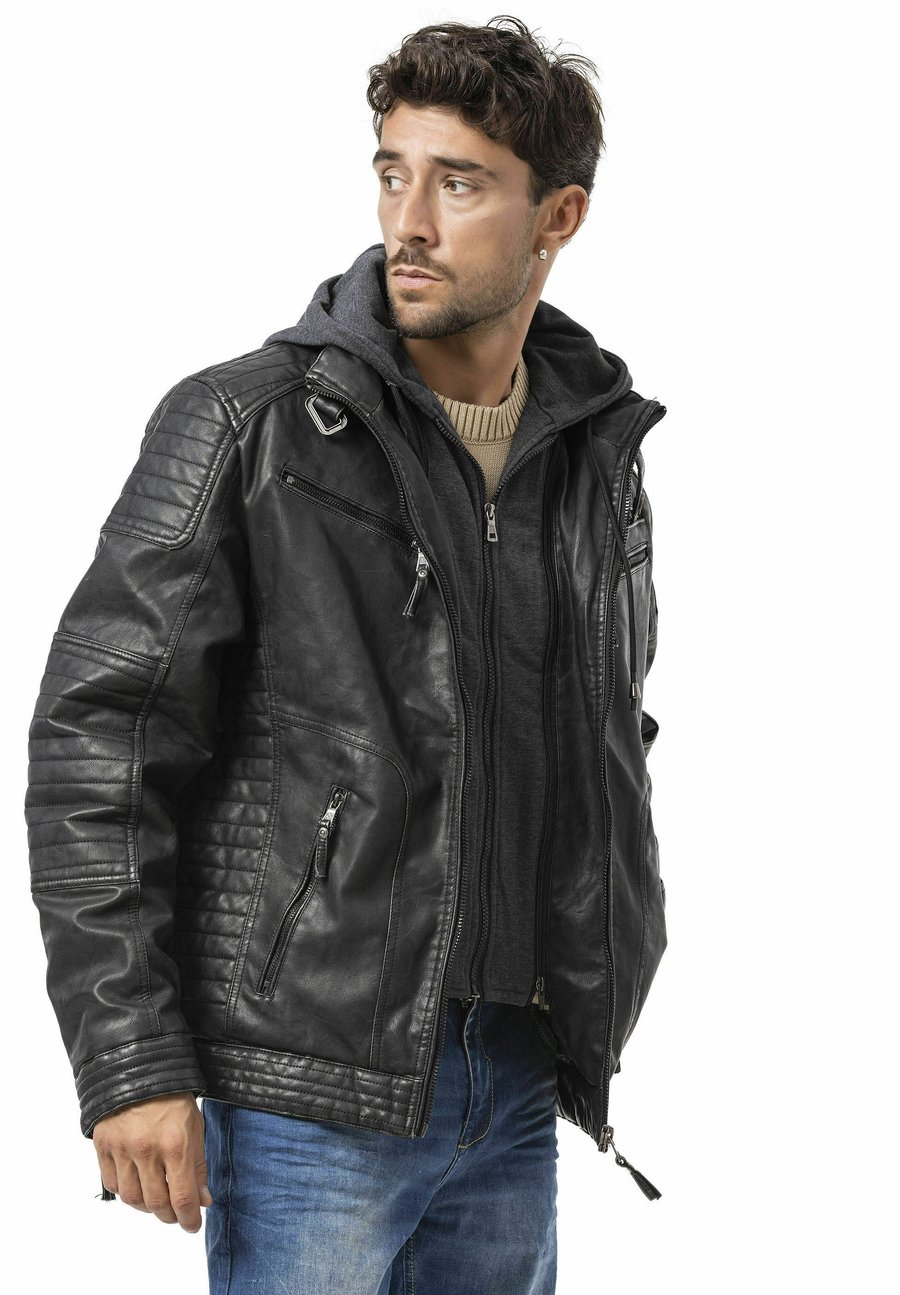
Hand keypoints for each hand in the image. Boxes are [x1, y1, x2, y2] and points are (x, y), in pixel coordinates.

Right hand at [93, 1091, 212, 1231]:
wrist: (138, 1068)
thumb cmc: (172, 1096)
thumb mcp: (195, 1125)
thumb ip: (198, 1165)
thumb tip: (203, 1200)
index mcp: (175, 1144)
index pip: (182, 1198)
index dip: (189, 1219)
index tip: (193, 1225)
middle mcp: (147, 1151)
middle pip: (156, 1204)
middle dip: (169, 1216)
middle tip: (176, 1214)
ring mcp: (122, 1150)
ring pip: (132, 1199)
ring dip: (147, 1207)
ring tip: (157, 1200)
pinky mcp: (103, 1147)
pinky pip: (112, 1183)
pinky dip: (126, 1191)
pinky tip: (137, 1184)